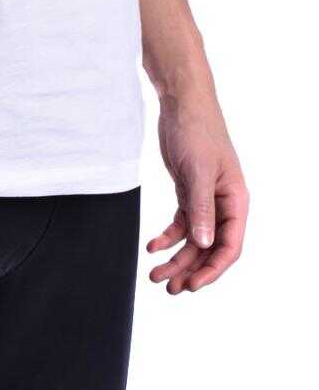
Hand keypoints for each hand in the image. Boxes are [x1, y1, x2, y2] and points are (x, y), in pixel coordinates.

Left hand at [148, 90, 248, 292]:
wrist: (181, 102)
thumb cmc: (197, 130)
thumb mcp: (199, 170)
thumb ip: (201, 208)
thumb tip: (204, 245)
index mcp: (235, 201)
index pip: (230, 246)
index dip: (213, 269)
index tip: (192, 285)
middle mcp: (223, 204)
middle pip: (210, 248)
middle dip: (191, 269)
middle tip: (169, 287)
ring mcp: (205, 199)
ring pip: (194, 239)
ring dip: (177, 258)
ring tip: (156, 275)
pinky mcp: (188, 192)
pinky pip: (181, 223)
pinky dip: (167, 237)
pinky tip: (152, 245)